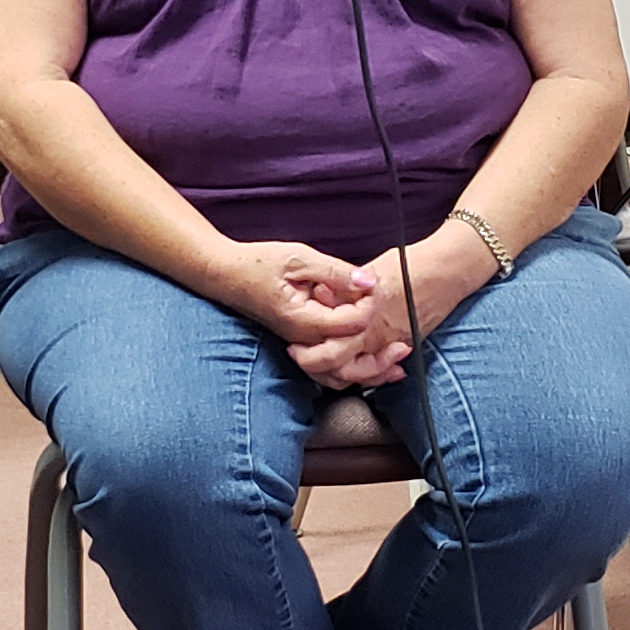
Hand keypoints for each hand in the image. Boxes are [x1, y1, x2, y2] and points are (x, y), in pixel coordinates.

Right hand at [205, 239, 382, 354]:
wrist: (225, 275)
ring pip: (341, 371)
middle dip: (380, 354)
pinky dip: (355, 362)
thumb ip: (335, 271)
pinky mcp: (303, 341)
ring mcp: (302, 344)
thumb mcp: (299, 258)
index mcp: (304, 320)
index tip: (376, 289)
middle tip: (404, 345)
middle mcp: (303, 339)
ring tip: (397, 358)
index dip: (370, 307)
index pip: (350, 324)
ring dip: (371, 368)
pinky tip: (374, 354)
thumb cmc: (257, 264)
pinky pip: (332, 362)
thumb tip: (369, 282)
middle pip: (350, 361)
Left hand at [288, 229, 487, 389]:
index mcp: (366, 318)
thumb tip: (319, 296)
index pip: (329, 353)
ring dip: (342, 373)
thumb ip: (343, 290)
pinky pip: (380, 369)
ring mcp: (393, 346)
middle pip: (341, 372)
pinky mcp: (405, 346)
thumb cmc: (410, 266)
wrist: (448, 271)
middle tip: (303, 358)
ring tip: (326, 363)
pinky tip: (357, 366)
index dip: (307, 356)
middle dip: (318, 369)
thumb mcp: (369, 272)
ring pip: (360, 376)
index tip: (295, 347)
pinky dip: (368, 372)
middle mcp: (379, 338)